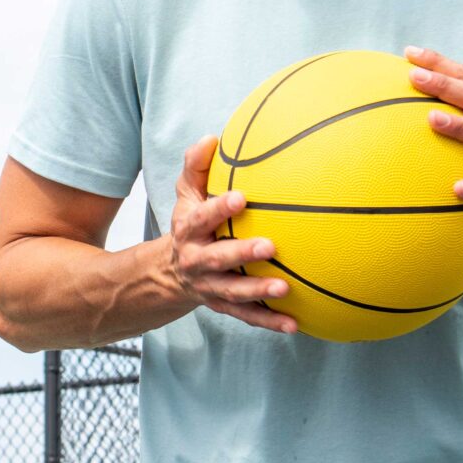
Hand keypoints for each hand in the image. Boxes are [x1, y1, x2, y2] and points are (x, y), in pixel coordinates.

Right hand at [163, 134, 297, 334]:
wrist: (169, 273)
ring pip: (232, 292)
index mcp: (188, 230)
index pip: (201, 217)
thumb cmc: (191, 224)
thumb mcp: (186, 194)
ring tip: (284, 288)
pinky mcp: (223, 306)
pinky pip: (247, 316)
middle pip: (217, 258)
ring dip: (258, 292)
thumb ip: (195, 167)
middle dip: (242, 253)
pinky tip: (294, 324)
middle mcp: (196, 260)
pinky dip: (269, 321)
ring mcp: (210, 287)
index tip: (241, 197)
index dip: (218, 208)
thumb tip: (211, 138)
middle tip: (270, 246)